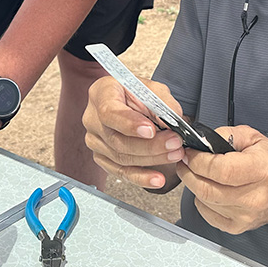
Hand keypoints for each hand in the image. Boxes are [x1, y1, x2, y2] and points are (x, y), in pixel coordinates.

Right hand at [82, 75, 185, 189]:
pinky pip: (121, 172)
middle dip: (150, 145)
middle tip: (174, 143)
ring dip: (152, 160)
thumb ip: (162, 102)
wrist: (126, 100)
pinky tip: (157, 179)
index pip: (110, 113)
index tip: (151, 130)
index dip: (130, 124)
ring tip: (174, 155)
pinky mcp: (102, 157)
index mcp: (101, 94)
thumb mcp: (151, 87)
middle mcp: (92, 119)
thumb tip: (173, 123)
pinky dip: (141, 177)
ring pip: (121, 158)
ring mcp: (95, 140)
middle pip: (117, 140)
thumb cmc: (135, 92)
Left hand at [176, 125, 267, 234]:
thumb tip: (203, 139)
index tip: (190, 153)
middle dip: (189, 173)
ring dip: (193, 185)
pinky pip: (207, 214)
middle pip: (208, 189)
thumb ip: (228, 134)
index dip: (199, 160)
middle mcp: (254, 197)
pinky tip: (206, 189)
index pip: (220, 169)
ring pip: (204, 201)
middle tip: (184, 161)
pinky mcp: (238, 227)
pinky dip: (201, 200)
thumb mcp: (255, 138)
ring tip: (194, 172)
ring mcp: (245, 215)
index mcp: (261, 170)